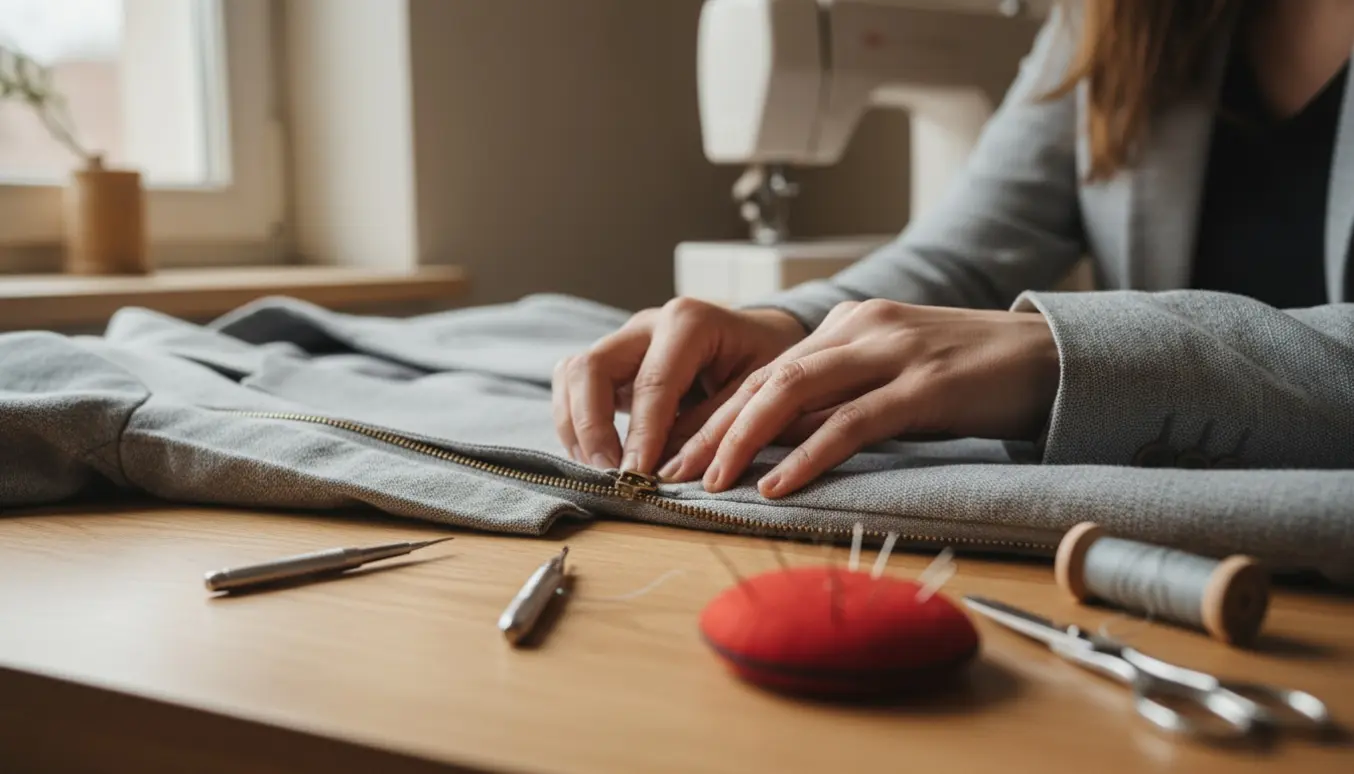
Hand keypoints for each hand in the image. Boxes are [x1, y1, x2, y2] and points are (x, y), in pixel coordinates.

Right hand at [552, 298, 805, 473]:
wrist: (763, 339)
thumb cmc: (767, 364)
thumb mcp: (758, 393)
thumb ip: (715, 427)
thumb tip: (670, 472)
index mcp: (689, 322)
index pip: (652, 382)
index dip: (641, 435)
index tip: (637, 478)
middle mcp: (647, 324)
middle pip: (590, 367)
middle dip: (592, 426)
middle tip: (610, 475)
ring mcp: (625, 341)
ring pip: (572, 373)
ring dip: (576, 426)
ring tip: (601, 471)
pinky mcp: (613, 363)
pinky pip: (573, 387)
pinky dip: (576, 424)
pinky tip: (599, 458)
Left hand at [660, 299, 1060, 497]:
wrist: (1052, 356)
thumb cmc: (969, 374)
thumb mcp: (892, 377)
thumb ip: (839, 399)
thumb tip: (778, 444)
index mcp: (848, 325)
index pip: (763, 371)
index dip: (715, 414)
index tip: (680, 453)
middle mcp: (860, 329)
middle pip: (764, 379)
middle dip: (712, 428)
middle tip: (673, 472)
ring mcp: (892, 354)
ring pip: (794, 392)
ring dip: (744, 440)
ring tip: (711, 482)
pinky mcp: (925, 387)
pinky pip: (852, 423)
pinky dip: (807, 455)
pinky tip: (778, 485)